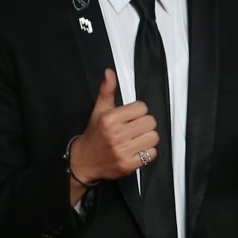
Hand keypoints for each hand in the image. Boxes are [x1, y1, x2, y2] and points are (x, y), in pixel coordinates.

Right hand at [69, 68, 159, 183]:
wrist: (84, 160)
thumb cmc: (94, 134)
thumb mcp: (99, 110)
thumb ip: (107, 91)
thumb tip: (109, 73)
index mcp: (109, 119)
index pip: (142, 108)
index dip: (138, 111)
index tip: (130, 116)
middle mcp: (116, 134)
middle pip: (150, 122)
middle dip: (144, 124)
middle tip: (134, 128)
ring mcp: (123, 150)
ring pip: (153, 137)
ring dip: (147, 138)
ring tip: (136, 139)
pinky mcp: (129, 164)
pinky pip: (152, 154)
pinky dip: (147, 152)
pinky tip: (137, 150)